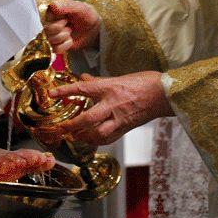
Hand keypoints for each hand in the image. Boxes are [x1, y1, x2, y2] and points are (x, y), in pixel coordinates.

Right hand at [41, 0, 100, 53]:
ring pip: (47, 40)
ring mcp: (48, 32)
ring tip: (70, 32)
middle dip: (58, 29)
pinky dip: (64, 46)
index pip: (41, 15)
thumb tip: (52, 6)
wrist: (94, 29)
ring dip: (62, 37)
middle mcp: (46, 19)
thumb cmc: (86, 15)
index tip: (65, 18)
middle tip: (68, 25)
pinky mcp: (52, 43)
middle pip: (43, 29)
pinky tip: (70, 40)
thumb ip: (66, 6)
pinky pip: (53, 49)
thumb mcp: (80, 8)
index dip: (53, 20)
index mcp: (49, 6)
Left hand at [44, 72, 170, 145]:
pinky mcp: (127, 128)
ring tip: (74, 136)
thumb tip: (83, 78)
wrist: (165, 94)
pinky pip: (109, 138)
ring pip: (98, 133)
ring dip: (84, 137)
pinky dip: (98, 140)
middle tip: (61, 128)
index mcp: (110, 88)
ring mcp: (120, 118)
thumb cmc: (145, 82)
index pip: (83, 89)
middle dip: (72, 125)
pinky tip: (91, 140)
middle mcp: (113, 104)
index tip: (52, 94)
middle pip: (88, 118)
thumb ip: (98, 81)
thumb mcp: (118, 77)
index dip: (65, 91)